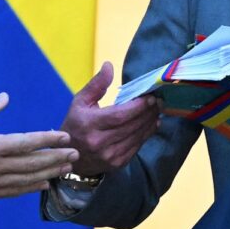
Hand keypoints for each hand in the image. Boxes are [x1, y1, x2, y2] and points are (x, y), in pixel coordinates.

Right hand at [0, 92, 77, 201]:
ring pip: (27, 179)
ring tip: (67, 168)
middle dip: (57, 158)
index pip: (27, 143)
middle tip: (76, 154)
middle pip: (33, 163)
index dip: (48, 140)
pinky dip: (31, 188)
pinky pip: (14, 191)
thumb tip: (5, 96)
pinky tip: (44, 185)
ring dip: (49, 173)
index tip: (65, 137)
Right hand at [61, 61, 159, 175]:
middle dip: (148, 112)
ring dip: (150, 122)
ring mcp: (109, 155)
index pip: (119, 115)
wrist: (70, 157)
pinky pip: (137, 147)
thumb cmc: (75, 124)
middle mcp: (98, 142)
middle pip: (131, 126)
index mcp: (88, 124)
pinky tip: (152, 123)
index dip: (138, 107)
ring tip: (158, 110)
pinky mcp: (117, 163)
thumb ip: (96, 84)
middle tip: (159, 101)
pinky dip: (146, 134)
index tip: (150, 97)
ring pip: (137, 137)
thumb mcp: (80, 102)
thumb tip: (109, 65)